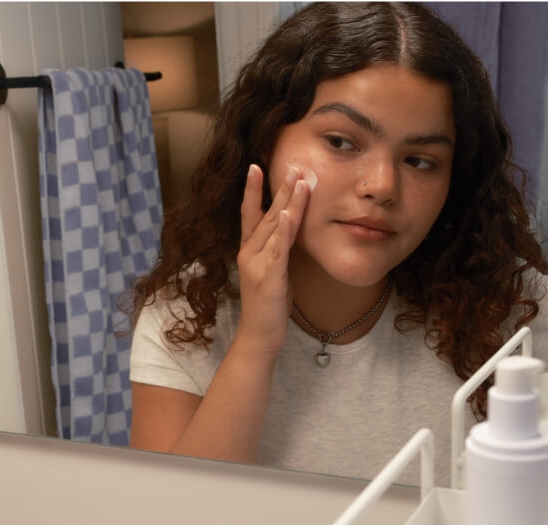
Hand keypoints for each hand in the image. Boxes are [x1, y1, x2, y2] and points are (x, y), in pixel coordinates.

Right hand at [234, 164, 310, 356]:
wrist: (259, 336)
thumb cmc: (269, 306)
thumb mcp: (274, 272)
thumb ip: (278, 250)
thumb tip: (291, 230)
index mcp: (249, 251)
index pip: (249, 214)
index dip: (252, 190)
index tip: (256, 166)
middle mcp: (249, 253)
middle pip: (265, 214)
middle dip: (280, 188)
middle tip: (293, 164)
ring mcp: (257, 265)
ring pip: (273, 226)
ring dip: (286, 201)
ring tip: (299, 179)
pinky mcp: (269, 278)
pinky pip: (277, 250)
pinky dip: (282, 230)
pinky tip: (286, 213)